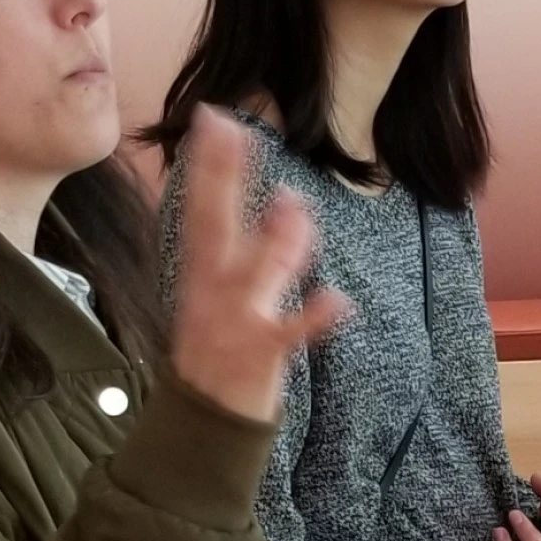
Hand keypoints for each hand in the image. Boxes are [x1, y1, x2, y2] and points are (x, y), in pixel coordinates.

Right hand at [165, 105, 348, 423]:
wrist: (204, 423)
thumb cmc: (218, 351)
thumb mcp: (227, 292)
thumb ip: (262, 247)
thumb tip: (290, 197)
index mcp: (201, 272)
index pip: (202, 209)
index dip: (208, 164)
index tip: (215, 118)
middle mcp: (212, 289)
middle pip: (214, 224)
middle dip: (221, 179)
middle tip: (229, 131)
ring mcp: (233, 320)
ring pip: (255, 272)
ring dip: (276, 240)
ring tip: (295, 204)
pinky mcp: (260, 354)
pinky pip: (290, 333)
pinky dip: (314, 318)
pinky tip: (339, 301)